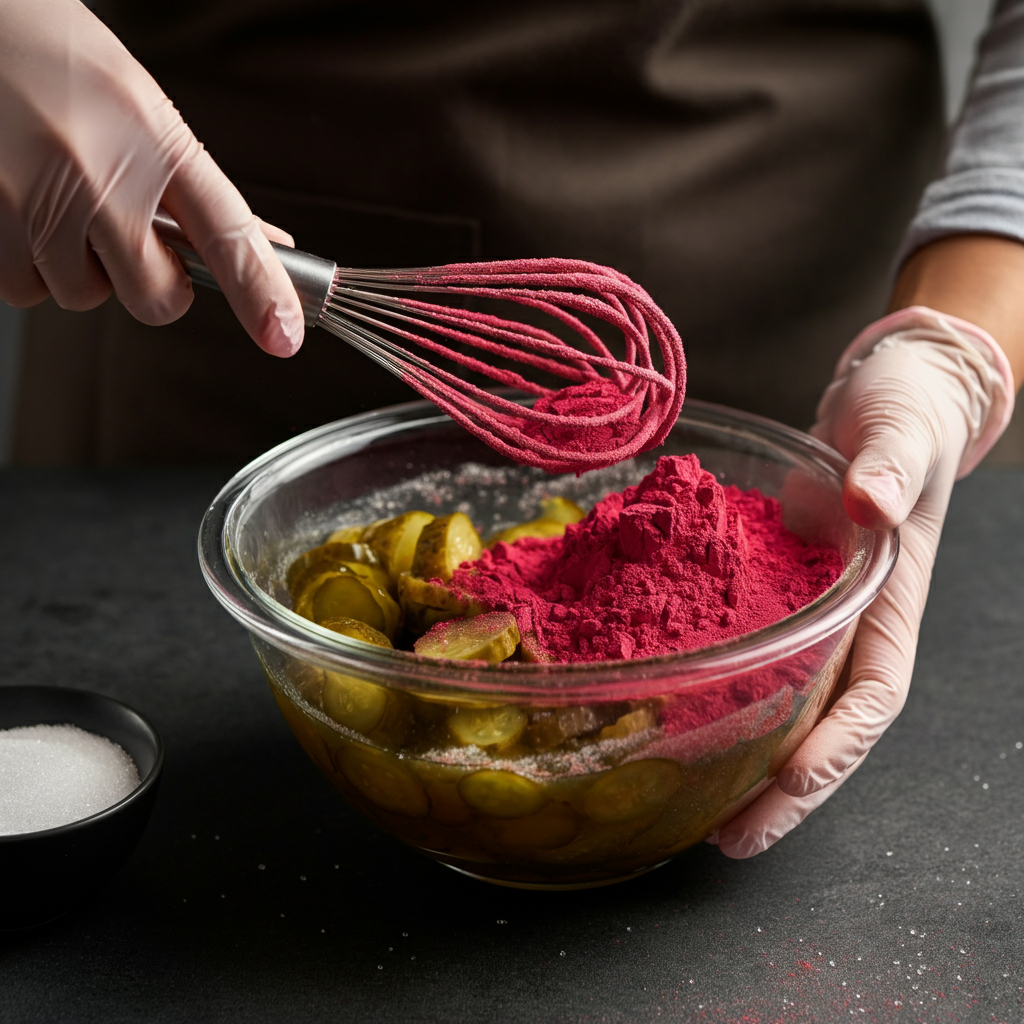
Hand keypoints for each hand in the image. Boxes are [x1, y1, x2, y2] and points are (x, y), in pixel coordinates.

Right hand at [0, 0, 302, 354]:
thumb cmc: (52, 59)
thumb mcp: (141, 109)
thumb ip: (199, 188)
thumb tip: (266, 247)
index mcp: (155, 139)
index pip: (228, 234)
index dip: (261, 294)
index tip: (283, 333)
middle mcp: (100, 173)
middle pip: (155, 297)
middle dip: (146, 280)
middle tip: (121, 234)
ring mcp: (37, 200)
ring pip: (83, 296)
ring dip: (75, 266)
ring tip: (54, 198)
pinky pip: (23, 289)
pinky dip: (24, 263)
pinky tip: (21, 208)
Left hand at [708, 305, 1013, 856]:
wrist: (874, 406)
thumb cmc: (905, 420)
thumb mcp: (904, 432)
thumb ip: (892, 466)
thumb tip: (871, 502)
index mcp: (888, 605)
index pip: (872, 695)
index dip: (836, 746)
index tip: (793, 781)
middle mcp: (846, 624)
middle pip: (820, 726)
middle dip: (782, 790)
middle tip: (728, 837)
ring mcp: (804, 615)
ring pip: (778, 704)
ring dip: (742, 758)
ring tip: (693, 809)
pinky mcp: (765, 595)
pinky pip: (740, 654)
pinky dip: (712, 693)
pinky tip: (668, 719)